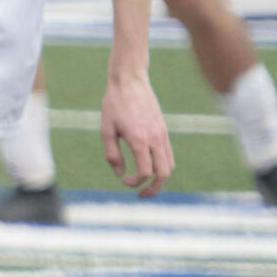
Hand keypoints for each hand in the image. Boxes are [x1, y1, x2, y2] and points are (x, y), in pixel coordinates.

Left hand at [100, 71, 172, 195]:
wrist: (130, 81)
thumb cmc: (114, 105)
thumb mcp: (106, 130)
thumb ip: (112, 154)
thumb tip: (120, 174)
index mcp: (140, 140)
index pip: (145, 172)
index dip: (135, 182)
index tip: (124, 181)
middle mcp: (155, 139)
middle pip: (164, 173)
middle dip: (154, 188)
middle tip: (141, 194)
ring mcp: (162, 134)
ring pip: (170, 165)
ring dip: (160, 178)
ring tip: (147, 184)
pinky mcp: (164, 130)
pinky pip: (169, 154)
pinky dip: (162, 166)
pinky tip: (149, 167)